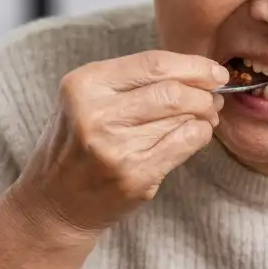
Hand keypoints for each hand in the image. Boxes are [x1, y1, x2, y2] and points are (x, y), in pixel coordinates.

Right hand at [12, 50, 228, 235]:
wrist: (52, 204)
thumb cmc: (77, 144)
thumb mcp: (87, 101)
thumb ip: (133, 82)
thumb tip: (199, 72)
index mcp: (83, 85)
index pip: (154, 63)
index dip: (194, 66)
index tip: (215, 71)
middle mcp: (95, 113)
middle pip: (173, 90)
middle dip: (204, 92)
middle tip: (214, 97)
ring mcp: (114, 146)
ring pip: (183, 116)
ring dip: (205, 114)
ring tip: (207, 115)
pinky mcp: (134, 174)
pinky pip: (186, 143)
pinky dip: (200, 134)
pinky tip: (197, 134)